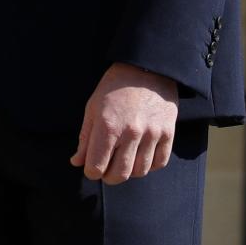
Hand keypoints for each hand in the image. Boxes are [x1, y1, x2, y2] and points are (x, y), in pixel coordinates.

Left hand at [70, 62, 177, 184]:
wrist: (146, 67)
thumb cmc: (114, 86)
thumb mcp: (93, 106)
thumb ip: (85, 137)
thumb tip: (77, 162)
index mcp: (108, 125)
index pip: (96, 166)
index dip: (91, 171)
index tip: (91, 167)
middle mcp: (131, 132)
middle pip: (120, 174)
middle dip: (109, 177)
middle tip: (106, 170)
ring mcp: (152, 134)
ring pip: (140, 171)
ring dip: (129, 171)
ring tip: (123, 160)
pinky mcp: (168, 133)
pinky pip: (160, 163)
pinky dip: (149, 165)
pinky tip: (141, 155)